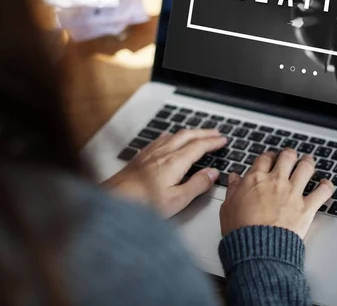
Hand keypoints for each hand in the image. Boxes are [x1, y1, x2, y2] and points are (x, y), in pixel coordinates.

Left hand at [104, 129, 225, 217]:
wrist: (113, 200)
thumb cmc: (143, 204)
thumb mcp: (177, 199)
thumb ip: (197, 185)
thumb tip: (212, 174)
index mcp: (175, 162)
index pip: (199, 146)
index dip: (213, 142)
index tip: (223, 140)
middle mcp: (164, 153)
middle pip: (188, 135)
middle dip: (204, 133)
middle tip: (216, 133)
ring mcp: (151, 153)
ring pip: (174, 135)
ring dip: (190, 132)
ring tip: (198, 133)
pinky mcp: (141, 157)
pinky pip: (160, 139)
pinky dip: (172, 135)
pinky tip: (168, 137)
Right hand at [220, 149, 333, 238]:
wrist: (257, 248)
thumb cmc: (240, 230)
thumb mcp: (228, 207)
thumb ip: (233, 189)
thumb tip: (233, 178)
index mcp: (256, 179)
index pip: (265, 158)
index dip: (268, 156)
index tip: (270, 158)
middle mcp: (277, 181)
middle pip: (287, 156)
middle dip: (289, 154)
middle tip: (290, 156)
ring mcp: (293, 193)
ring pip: (306, 167)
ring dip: (308, 162)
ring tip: (308, 161)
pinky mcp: (306, 207)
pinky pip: (323, 192)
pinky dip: (326, 186)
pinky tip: (326, 184)